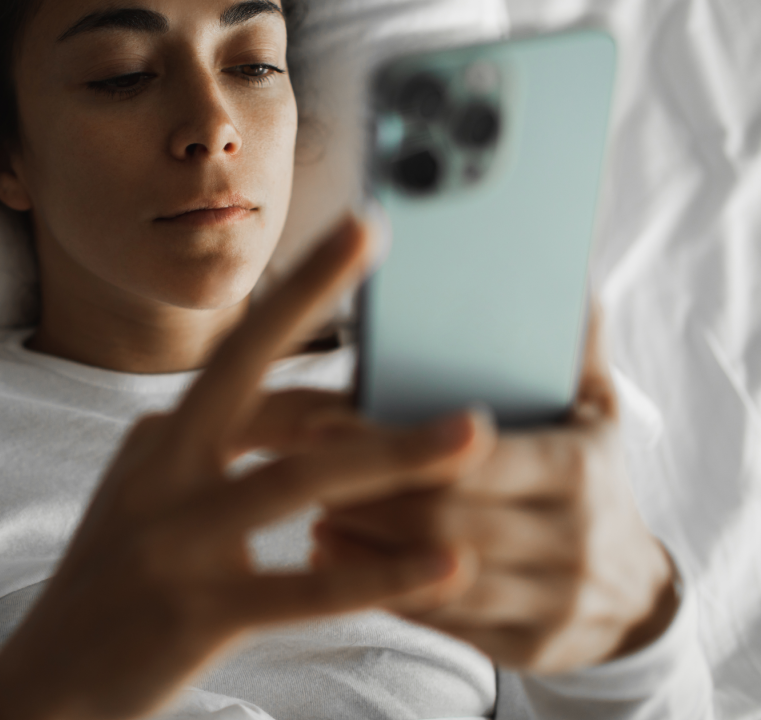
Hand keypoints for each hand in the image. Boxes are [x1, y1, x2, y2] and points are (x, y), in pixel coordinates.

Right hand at [0, 219, 489, 719]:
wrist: (46, 688)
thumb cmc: (114, 587)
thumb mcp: (151, 500)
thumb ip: (216, 455)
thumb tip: (306, 420)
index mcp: (156, 440)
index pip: (243, 373)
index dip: (314, 340)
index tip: (366, 288)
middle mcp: (161, 470)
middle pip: (245, 367)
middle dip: (310, 294)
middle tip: (374, 230)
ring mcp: (175, 538)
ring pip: (299, 479)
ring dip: (395, 455)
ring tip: (475, 437)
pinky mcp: (197, 610)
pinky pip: (306, 587)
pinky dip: (383, 573)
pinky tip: (447, 566)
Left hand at [319, 309, 677, 673]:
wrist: (635, 597)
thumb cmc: (594, 485)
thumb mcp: (597, 418)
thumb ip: (575, 353)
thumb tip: (569, 279)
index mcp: (578, 470)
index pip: (469, 457)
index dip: (386, 444)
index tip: (321, 425)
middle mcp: (570, 539)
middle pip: (439, 520)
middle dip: (363, 495)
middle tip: (303, 471)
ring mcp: (550, 601)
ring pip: (430, 577)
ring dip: (360, 545)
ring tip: (312, 511)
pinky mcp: (524, 647)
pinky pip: (437, 623)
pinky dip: (377, 590)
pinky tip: (333, 557)